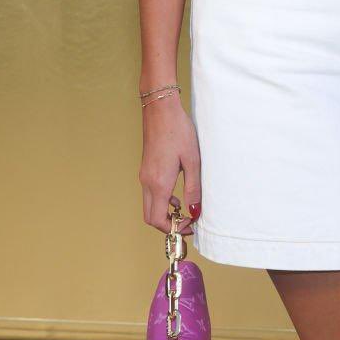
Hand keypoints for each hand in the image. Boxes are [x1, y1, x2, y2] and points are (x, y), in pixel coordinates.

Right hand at [139, 96, 201, 234]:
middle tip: (188, 222)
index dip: (173, 229)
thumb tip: (194, 212)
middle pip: (150, 217)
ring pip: (149, 206)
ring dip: (164, 213)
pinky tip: (177, 195)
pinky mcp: (146, 169)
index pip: (158, 220)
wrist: (161, 110)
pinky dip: (161, 201)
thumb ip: (194, 189)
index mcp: (158, 183)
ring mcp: (144, 175)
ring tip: (186, 209)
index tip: (190, 226)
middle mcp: (147, 182)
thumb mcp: (192, 161)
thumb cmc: (178, 131)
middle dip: (168, 225)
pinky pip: (150, 194)